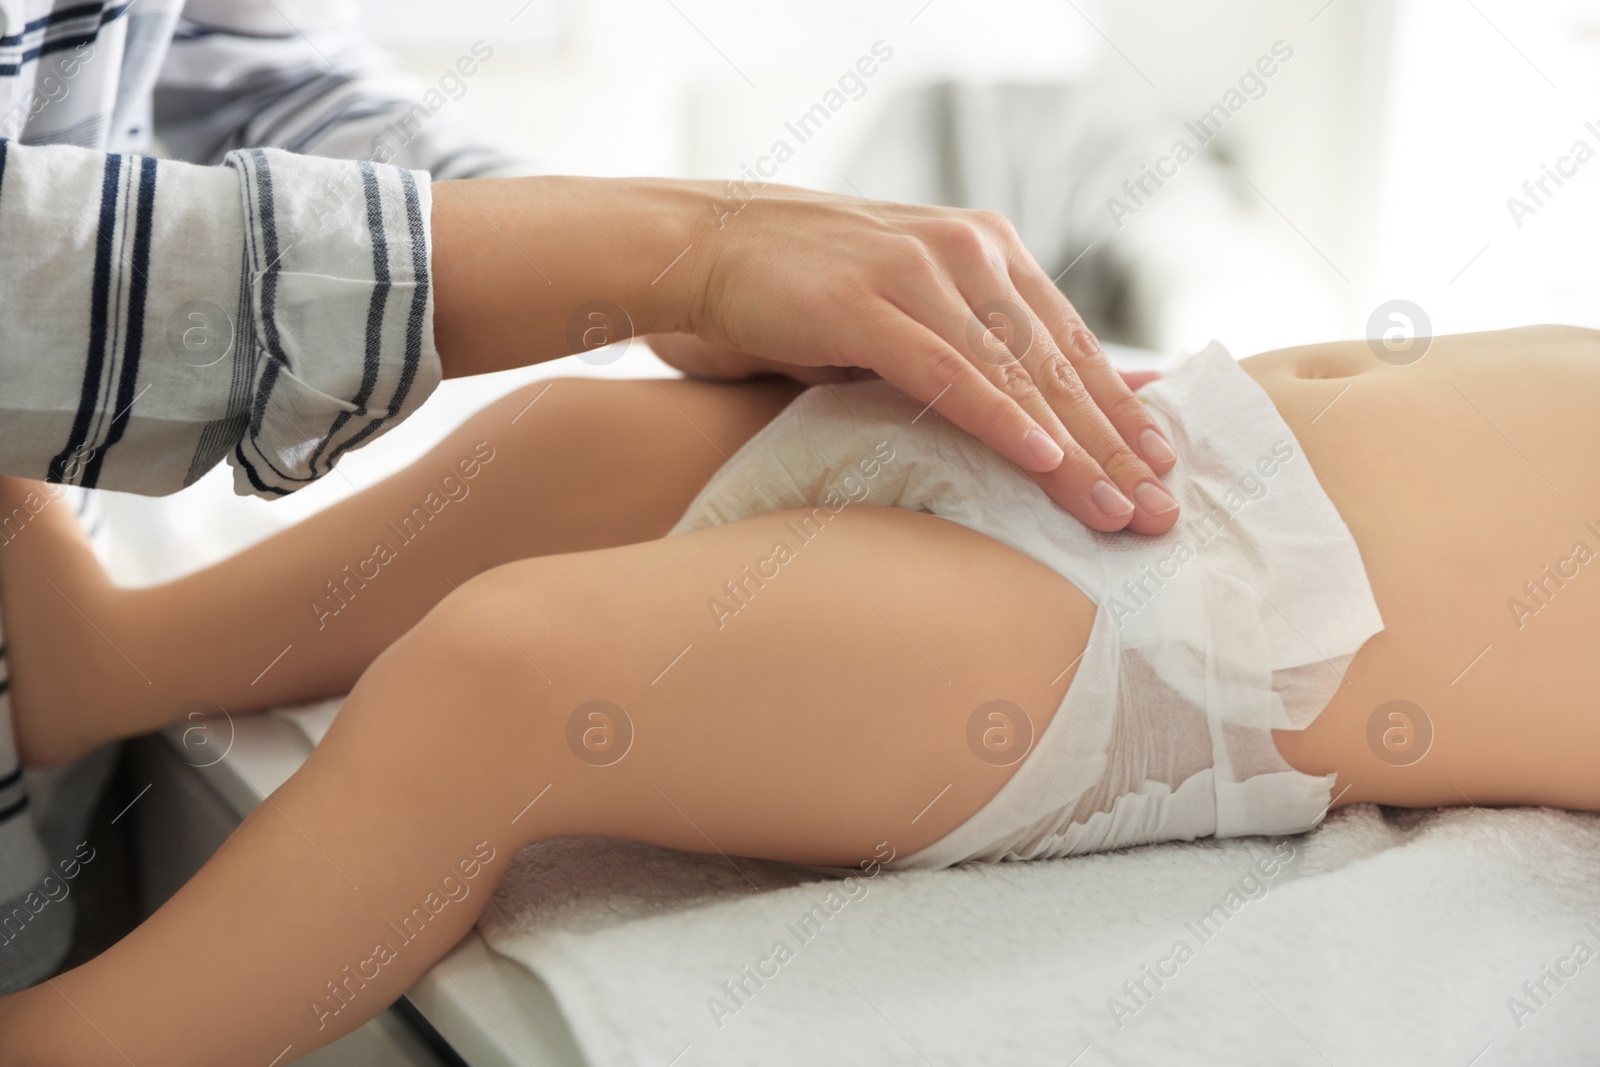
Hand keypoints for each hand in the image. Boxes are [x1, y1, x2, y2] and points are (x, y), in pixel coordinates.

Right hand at [431, 176, 1175, 532]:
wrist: (699, 245)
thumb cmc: (798, 293)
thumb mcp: (901, 314)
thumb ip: (966, 349)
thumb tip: (1028, 412)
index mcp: (985, 253)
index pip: (1070, 344)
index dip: (1119, 412)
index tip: (1161, 472)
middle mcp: (968, 253)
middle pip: (1060, 365)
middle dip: (1114, 447)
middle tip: (1161, 515)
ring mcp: (919, 273)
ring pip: (1018, 374)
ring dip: (1073, 450)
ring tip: (1118, 511)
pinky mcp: (867, 302)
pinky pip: (948, 370)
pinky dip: (998, 417)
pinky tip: (1043, 460)